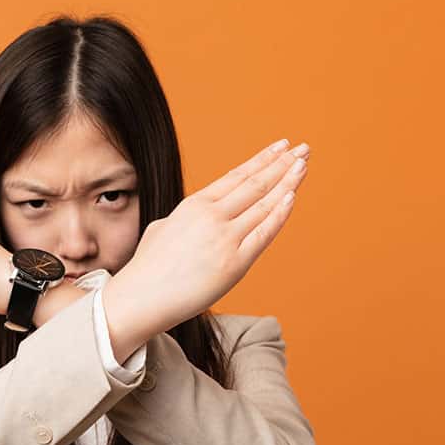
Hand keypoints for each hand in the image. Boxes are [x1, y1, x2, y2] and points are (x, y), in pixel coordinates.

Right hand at [108, 139, 309, 334]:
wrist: (141, 297)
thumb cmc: (148, 268)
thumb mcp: (163, 229)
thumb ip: (184, 220)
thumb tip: (192, 217)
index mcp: (194, 205)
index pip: (236, 176)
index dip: (261, 160)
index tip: (280, 147)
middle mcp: (211, 216)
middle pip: (255, 184)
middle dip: (282, 164)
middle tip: (303, 148)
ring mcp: (225, 238)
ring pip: (264, 204)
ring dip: (287, 182)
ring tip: (303, 164)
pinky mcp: (235, 263)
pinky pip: (264, 233)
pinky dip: (279, 213)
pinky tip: (292, 196)